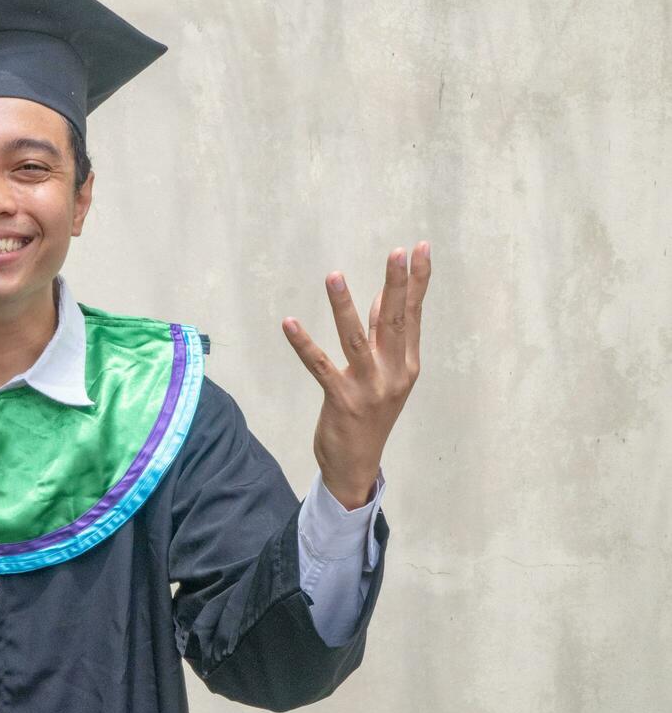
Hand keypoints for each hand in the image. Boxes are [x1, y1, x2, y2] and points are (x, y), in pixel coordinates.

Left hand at [282, 241, 431, 508]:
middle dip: (396, 285)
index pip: (413, 314)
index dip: (417, 281)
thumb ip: (383, 335)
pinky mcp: (341, 400)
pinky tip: (289, 323)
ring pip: (355, 340)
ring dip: (343, 307)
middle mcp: (393, 372)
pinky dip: (304, 344)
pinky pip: (320, 366)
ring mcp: (369, 387)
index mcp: (406, 363)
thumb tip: (383, 296)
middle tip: (397, 251)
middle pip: (394, 321)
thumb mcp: (386, 373)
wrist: (357, 464)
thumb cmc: (370, 411)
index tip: (421, 248)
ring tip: (334, 276)